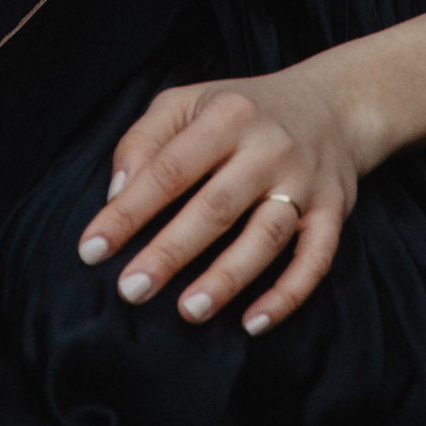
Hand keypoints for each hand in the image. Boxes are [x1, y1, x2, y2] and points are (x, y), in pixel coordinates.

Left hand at [74, 61, 379, 335]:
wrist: (334, 104)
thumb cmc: (243, 111)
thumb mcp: (189, 102)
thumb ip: (145, 139)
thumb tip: (116, 193)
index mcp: (227, 116)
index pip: (169, 168)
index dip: (128, 211)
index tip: (92, 249)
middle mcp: (269, 148)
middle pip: (216, 206)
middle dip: (171, 251)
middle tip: (131, 290)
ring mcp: (305, 182)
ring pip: (266, 235)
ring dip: (227, 277)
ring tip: (188, 311)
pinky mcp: (334, 212)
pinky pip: (315, 259)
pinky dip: (288, 294)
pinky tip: (253, 323)